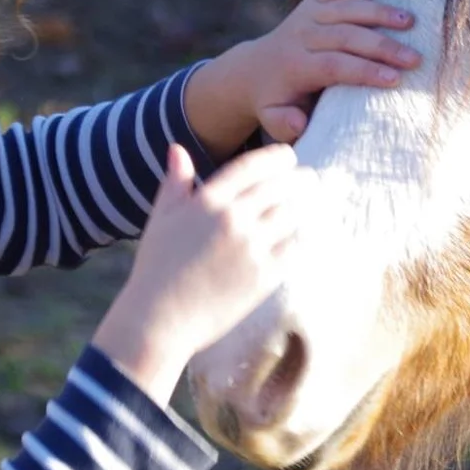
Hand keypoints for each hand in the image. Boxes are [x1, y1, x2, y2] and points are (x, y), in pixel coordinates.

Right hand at [91, 143, 306, 403]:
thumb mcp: (160, 218)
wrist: (158, 320)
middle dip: (300, 178)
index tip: (289, 156)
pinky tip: (306, 234)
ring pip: (292, 214)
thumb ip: (175, 182)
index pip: (252, 165)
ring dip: (306, 205)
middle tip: (310, 178)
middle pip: (280, 187)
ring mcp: (250, 247)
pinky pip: (295, 247)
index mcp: (207, 200)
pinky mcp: (263, 276)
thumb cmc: (156, 269)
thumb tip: (178, 148)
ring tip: (313, 202)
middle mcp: (232, 218)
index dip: (277, 157)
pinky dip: (304, 237)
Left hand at [183, 0, 419, 153]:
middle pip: (345, 36)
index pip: (333, 66)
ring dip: (379, 13)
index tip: (395, 79)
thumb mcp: (272, 118)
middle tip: (414, 58)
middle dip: (382, 46)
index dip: (364, 71)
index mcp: (294, 66)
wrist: (255, 69)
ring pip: (345, 9)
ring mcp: (306, 15)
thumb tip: (299, 122)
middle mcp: (300, 36)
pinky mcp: (311, 2)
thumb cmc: (276, 100)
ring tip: (409, 21)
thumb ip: (284, 123)